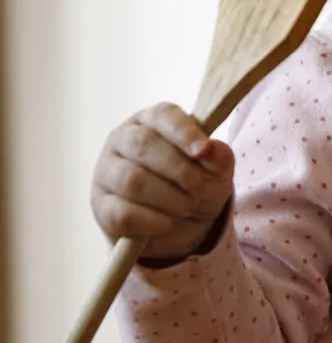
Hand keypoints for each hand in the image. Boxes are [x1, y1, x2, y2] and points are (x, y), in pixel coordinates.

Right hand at [93, 104, 235, 261]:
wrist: (181, 227)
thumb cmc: (196, 185)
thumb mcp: (217, 172)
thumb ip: (219, 158)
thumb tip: (211, 150)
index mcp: (152, 121)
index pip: (163, 115)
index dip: (183, 131)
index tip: (202, 150)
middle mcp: (122, 139)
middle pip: (143, 145)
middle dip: (180, 171)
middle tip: (202, 190)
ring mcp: (106, 171)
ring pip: (131, 180)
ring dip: (170, 199)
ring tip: (188, 207)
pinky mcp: (101, 205)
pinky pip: (123, 213)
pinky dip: (154, 222)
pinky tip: (169, 223)